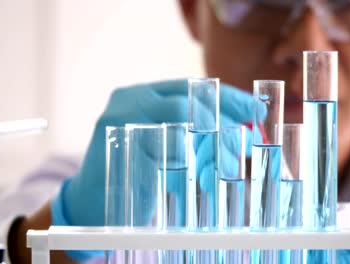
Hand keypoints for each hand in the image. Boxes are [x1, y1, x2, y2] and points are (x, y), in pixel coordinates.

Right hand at [50, 79, 254, 260]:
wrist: (93, 204)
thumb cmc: (139, 173)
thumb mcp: (171, 146)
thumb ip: (199, 134)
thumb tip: (247, 133)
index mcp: (144, 94)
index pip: (192, 86)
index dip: (228, 97)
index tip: (256, 110)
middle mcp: (130, 100)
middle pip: (189, 101)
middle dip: (224, 122)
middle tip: (247, 143)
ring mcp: (121, 121)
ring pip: (181, 122)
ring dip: (212, 145)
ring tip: (230, 164)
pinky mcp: (120, 148)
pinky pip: (166, 150)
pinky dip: (191, 164)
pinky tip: (204, 177)